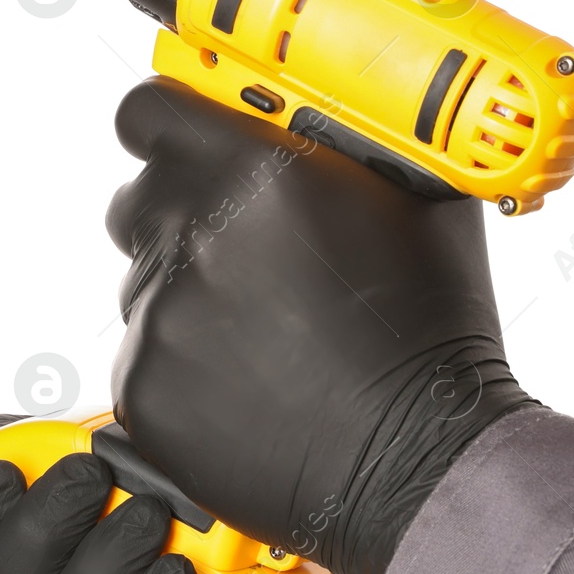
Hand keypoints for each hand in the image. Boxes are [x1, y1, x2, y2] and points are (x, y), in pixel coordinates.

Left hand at [106, 78, 538, 573]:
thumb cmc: (432, 337)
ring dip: (190, 297)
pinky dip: (184, 367)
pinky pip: (145, 355)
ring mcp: (163, 315)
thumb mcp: (420, 201)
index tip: (185, 142)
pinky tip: (253, 384)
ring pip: (146, 283)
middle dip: (183, 217)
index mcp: (255, 173)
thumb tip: (322, 110)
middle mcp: (196, 236)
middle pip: (141, 200)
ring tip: (269, 335)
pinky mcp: (145, 386)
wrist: (424, 462)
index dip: (168, 125)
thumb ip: (350, 142)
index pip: (149, 113)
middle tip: (245, 255)